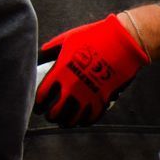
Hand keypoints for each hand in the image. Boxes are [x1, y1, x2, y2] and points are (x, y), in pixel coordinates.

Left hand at [35, 14, 149, 126]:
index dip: (38, 104)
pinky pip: (91, 117)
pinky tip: (80, 121)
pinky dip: (84, 121)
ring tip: (62, 122)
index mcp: (60, 71)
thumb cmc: (93, 37)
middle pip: (55, 111)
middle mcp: (72, 86)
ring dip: (65, 122)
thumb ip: (49, 51)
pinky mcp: (103, 99)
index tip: (38, 107)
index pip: (42, 95)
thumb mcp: (66, 40)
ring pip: (72, 118)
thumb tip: (37, 56)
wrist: (122, 40)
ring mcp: (88, 94)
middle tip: (49, 116)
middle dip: (50, 116)